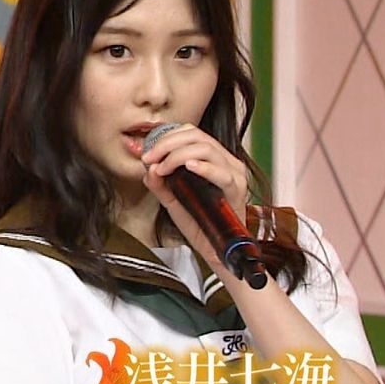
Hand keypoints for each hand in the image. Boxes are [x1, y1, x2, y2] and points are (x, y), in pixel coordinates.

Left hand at [141, 124, 249, 273]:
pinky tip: (189, 167)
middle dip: (167, 144)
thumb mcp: (172, 200)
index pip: (191, 133)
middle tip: (150, 158)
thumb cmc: (199, 223)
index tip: (147, 154)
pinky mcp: (237, 190)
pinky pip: (223, 173)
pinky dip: (204, 168)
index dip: (166, 138)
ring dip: (178, 155)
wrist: (215, 249)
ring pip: (207, 149)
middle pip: (196, 137)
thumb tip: (148, 168)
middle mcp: (226, 162)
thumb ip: (159, 184)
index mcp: (213, 159)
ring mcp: (234, 174)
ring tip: (163, 168)